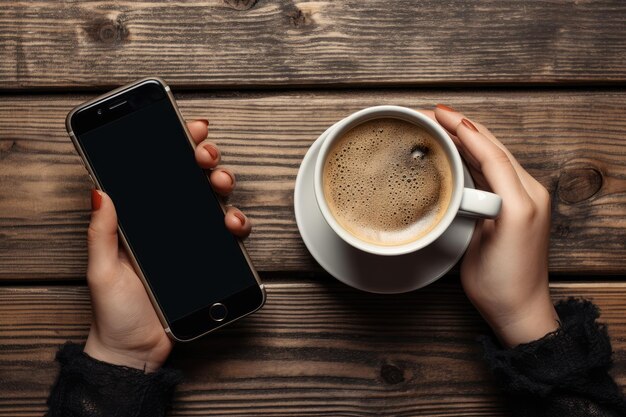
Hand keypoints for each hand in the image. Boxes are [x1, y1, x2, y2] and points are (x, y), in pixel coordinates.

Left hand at [84, 120, 250, 371]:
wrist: (136, 350)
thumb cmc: (114, 312)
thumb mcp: (101, 269)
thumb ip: (101, 231)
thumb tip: (100, 191)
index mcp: (140, 220)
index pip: (159, 175)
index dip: (176, 147)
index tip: (189, 129)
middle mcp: (168, 225)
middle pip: (192, 180)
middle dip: (204, 159)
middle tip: (204, 156)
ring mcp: (191, 241)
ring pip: (214, 202)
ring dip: (222, 185)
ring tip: (219, 185)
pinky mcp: (210, 259)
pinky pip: (229, 235)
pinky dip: (237, 224)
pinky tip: (231, 225)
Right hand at [433, 105, 558, 346]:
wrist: (515, 309)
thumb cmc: (505, 280)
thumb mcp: (497, 233)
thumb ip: (488, 194)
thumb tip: (466, 169)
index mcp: (524, 194)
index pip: (491, 150)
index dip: (465, 129)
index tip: (440, 113)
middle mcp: (522, 192)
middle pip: (490, 148)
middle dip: (462, 127)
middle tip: (434, 113)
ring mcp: (513, 201)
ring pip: (487, 158)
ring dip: (464, 140)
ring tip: (439, 126)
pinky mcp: (502, 211)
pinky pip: (485, 175)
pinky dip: (468, 158)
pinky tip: (452, 154)